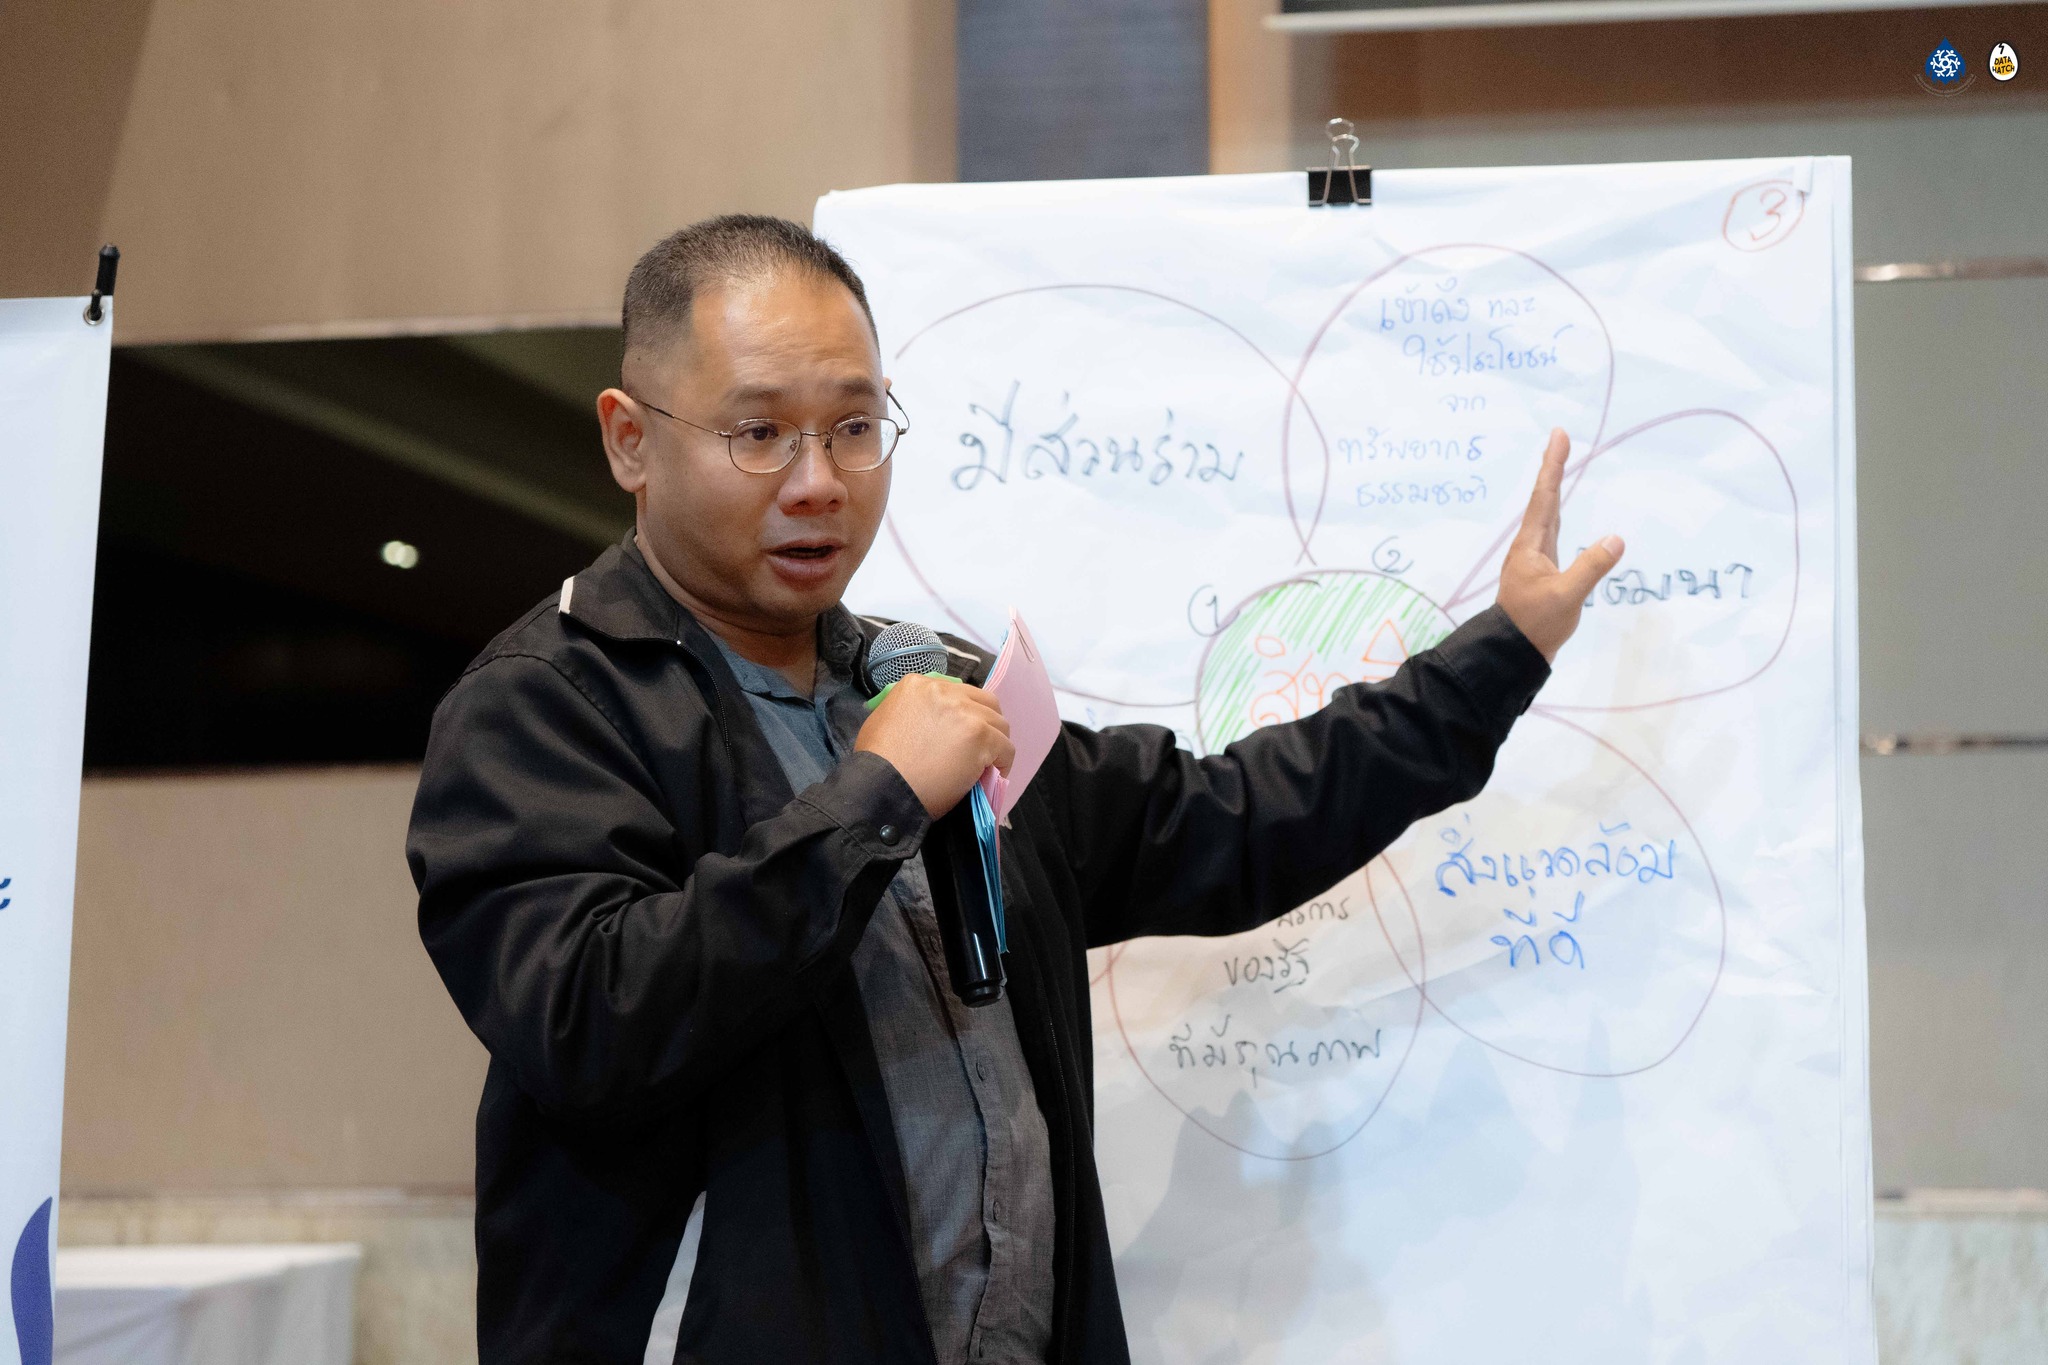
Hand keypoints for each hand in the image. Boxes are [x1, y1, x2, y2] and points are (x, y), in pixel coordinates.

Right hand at [855, 673, 1015, 818]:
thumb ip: (909, 711)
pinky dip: (1003, 761)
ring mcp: (964, 712)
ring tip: (988, 763)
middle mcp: (943, 691)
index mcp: (918, 685)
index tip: (961, 734)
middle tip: (982, 746)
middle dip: (986, 722)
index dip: (963, 715)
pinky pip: (1006, 747)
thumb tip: (931, 722)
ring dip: (996, 742)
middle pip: (983, 702)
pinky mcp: (980, 735)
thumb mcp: (883, 720)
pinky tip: (994, 774)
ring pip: (999, 723)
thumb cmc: (877, 764)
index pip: (956, 693)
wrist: (883, 788)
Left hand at [1496, 428, 1624, 660]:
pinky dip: (1557, 514)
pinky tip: (1560, 514)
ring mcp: (1534, 558)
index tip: (1558, 435)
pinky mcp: (1541, 571)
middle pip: (1544, 499)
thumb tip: (1616, 538)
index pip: (1545, 496)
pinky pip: (1552, 532)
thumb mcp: (1566, 596)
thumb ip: (1590, 567)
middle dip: (1553, 468)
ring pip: (1546, 514)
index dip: (1553, 465)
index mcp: (1532, 545)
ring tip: (1560, 466)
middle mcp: (1530, 545)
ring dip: (1553, 489)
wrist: (1512, 652)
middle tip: (1560, 438)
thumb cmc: (1535, 623)